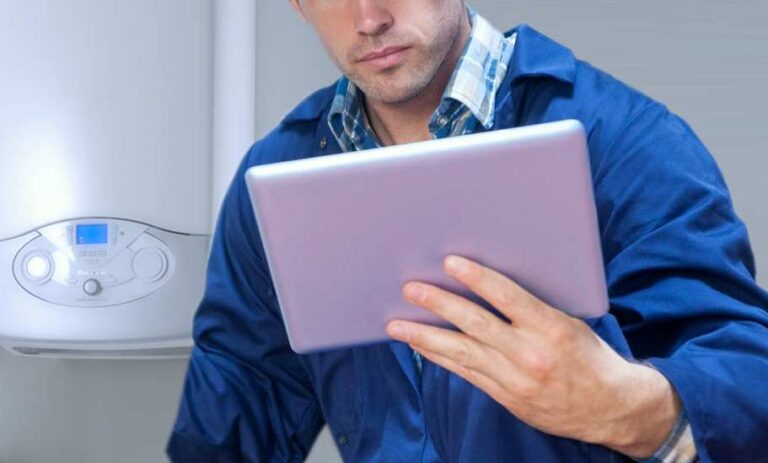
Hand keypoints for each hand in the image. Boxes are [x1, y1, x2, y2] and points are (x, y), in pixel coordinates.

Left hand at [386, 255, 680, 457]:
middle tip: (410, 289)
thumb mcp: (571, 323)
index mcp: (551, 328)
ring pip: (461, 353)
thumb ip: (532, 308)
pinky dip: (440, 358)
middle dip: (438, 304)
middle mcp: (530, 354)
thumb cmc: (590, 356)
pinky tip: (421, 346)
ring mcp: (515, 380)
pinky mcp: (506, 397)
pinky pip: (466, 373)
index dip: (477, 278)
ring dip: (425, 337)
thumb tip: (489, 283)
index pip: (508, 297)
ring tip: (397, 324)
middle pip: (475, 324)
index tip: (450, 262)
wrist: (611, 408)